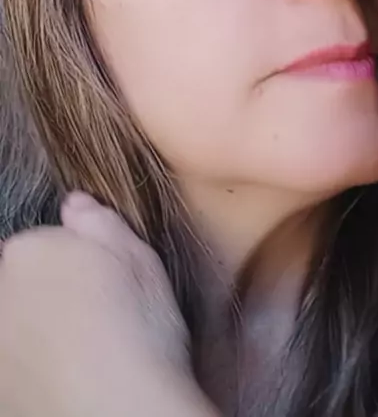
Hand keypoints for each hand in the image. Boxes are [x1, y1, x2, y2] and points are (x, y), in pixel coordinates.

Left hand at [0, 193, 217, 416]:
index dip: (71, 263)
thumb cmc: (140, 331)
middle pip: (20, 286)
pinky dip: (37, 374)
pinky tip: (72, 384)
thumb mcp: (140, 260)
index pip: (38, 245)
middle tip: (94, 320)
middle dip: (49, 296)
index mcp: (27, 251)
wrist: (123, 415)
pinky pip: (18, 372)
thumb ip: (101, 224)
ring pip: (17, 331)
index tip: (100, 284)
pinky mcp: (0, 393)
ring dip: (39, 336)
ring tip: (86, 357)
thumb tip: (74, 204)